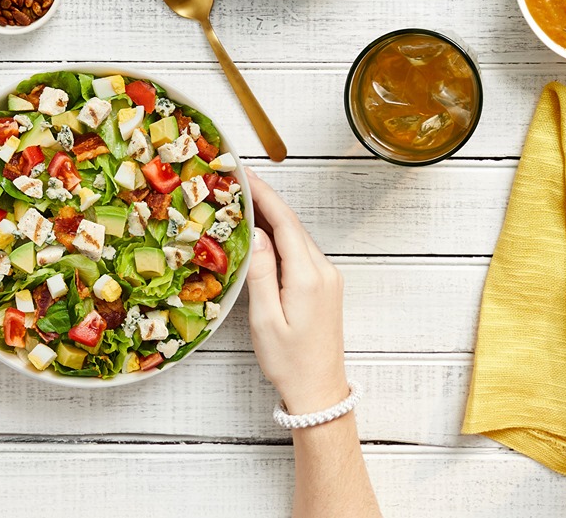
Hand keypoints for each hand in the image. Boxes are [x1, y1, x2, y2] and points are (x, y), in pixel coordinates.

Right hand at [244, 175, 351, 414]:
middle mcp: (324, 271)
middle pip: (293, 226)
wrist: (319, 390)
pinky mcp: (326, 287)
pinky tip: (263, 237)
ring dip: (274, 220)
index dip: (265, 196)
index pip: (286, 224)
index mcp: (309, 277)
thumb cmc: (289, 362)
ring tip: (245, 205)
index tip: (245, 175)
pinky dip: (282, 239)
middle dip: (266, 203)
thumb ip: (261, 274)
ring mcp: (328, 278)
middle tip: (237, 185)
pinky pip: (301, 253)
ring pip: (298, 238)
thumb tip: (255, 234)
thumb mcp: (266, 320)